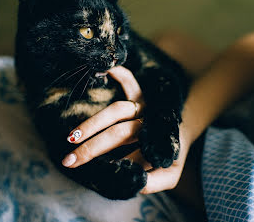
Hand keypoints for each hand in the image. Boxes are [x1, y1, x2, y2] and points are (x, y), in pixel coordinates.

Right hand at [61, 66, 192, 193]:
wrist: (185, 132)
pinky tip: (110, 71)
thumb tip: (138, 183)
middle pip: (118, 133)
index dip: (114, 166)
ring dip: (93, 122)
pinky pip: (132, 84)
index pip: (133, 157)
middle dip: (91, 148)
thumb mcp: (170, 175)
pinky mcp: (143, 97)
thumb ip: (157, 183)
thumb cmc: (171, 156)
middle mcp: (149, 125)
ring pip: (117, 110)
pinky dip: (123, 75)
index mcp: (156, 146)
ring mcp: (145, 109)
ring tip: (71, 136)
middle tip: (68, 161)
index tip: (93, 172)